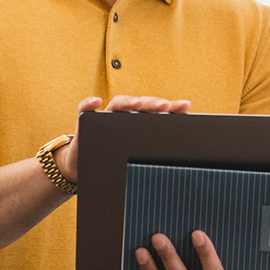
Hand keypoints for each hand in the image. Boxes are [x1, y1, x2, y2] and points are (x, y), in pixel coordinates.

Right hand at [55, 95, 190, 183]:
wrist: (84, 168)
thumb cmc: (115, 161)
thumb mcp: (137, 158)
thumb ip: (153, 155)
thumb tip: (184, 161)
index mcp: (139, 122)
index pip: (157, 111)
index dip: (171, 107)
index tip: (185, 106)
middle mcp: (124, 115)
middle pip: (140, 105)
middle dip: (154, 104)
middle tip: (166, 105)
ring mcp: (105, 116)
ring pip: (118, 103)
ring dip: (128, 102)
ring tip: (139, 103)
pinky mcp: (85, 120)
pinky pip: (84, 108)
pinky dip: (89, 103)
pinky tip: (96, 102)